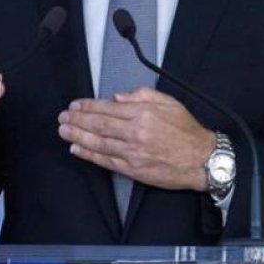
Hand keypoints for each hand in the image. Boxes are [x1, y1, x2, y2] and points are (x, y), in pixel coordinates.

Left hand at [57, 87, 214, 191]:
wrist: (200, 159)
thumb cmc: (186, 129)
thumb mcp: (169, 102)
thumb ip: (143, 95)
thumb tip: (117, 98)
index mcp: (143, 113)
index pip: (108, 109)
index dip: (88, 107)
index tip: (75, 105)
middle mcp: (135, 132)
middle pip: (99, 126)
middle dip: (77, 121)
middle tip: (63, 117)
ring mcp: (132, 152)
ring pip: (98, 143)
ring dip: (77, 137)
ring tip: (63, 131)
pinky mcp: (133, 169)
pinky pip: (105, 161)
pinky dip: (89, 155)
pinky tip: (76, 149)